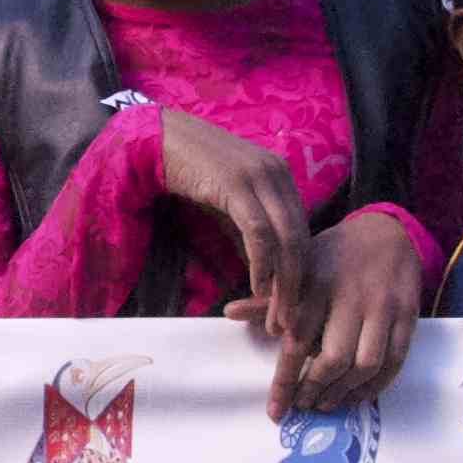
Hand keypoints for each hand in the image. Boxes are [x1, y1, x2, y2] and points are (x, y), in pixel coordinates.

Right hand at [159, 101, 313, 336]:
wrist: (159, 138)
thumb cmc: (189, 172)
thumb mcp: (228, 204)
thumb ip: (248, 231)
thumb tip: (263, 273)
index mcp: (281, 178)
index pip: (303, 234)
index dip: (302, 275)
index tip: (294, 308)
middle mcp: (278, 175)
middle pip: (301, 240)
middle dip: (298, 287)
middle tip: (291, 324)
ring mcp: (260, 177)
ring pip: (286, 239)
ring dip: (284, 284)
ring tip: (277, 315)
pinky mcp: (238, 185)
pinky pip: (259, 233)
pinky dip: (263, 264)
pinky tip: (258, 288)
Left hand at [257, 208, 424, 417]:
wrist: (387, 232)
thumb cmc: (333, 257)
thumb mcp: (299, 268)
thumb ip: (270, 298)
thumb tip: (230, 313)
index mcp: (317, 285)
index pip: (297, 342)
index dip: (286, 382)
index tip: (276, 412)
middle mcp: (351, 297)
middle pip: (334, 358)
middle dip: (316, 389)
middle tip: (305, 404)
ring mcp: (383, 307)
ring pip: (366, 364)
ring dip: (345, 392)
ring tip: (328, 402)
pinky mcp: (407, 316)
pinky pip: (394, 361)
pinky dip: (375, 386)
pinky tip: (358, 395)